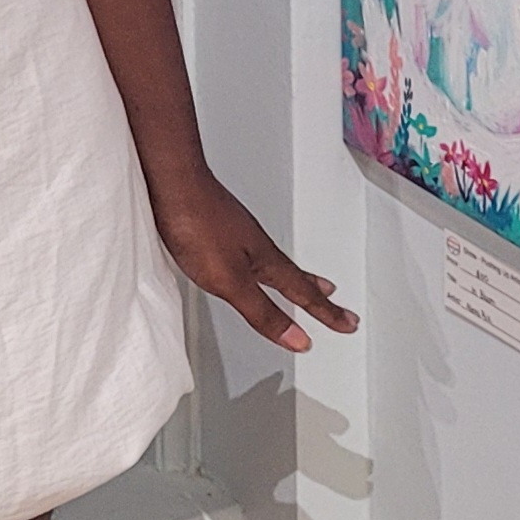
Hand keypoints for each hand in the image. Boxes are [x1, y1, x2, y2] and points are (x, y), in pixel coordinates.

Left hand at [151, 170, 357, 354]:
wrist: (172, 182)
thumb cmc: (198, 225)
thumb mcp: (231, 281)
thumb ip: (262, 311)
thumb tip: (297, 338)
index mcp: (264, 262)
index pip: (303, 293)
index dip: (326, 313)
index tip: (347, 324)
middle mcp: (256, 246)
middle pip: (295, 274)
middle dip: (317, 293)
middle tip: (336, 301)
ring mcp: (238, 233)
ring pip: (275, 261)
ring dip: (293, 276)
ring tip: (304, 282)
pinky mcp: (218, 226)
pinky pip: (252, 251)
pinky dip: (263, 264)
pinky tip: (250, 262)